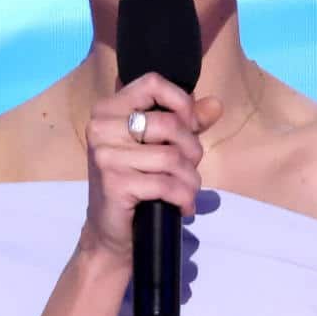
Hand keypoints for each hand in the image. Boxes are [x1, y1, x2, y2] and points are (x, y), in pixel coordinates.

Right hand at [79, 74, 225, 265]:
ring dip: (190, 179)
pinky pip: (167, 184)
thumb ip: (187, 123)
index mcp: (108, 111)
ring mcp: (105, 156)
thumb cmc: (136, 183)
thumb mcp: (161, 147)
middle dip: (191, 149)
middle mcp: (101, 128)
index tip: (187, 126)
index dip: (181, 102)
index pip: (153, 83)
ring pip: (172, 157)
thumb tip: (216, 105)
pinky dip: (183, 197)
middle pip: (169, 123)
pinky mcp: (115, 183)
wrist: (110, 232)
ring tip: (187, 191)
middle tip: (188, 169)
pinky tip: (182, 206)